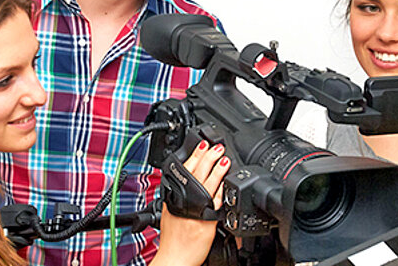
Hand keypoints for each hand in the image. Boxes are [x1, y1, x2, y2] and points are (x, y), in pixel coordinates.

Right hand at [150, 140, 230, 265]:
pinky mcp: (206, 222)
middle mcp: (184, 201)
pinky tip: (226, 183)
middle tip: (214, 145)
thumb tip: (189, 183)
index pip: (183, 170)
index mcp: (173, 196)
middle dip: (205, 157)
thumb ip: (181, 196)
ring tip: (223, 158)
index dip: (193, 155)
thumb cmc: (173, 239)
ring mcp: (196, 211)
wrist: (174, 258)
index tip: (201, 143)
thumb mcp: (170, 211)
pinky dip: (220, 191)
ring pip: (206, 185)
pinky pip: (215, 203)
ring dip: (215, 169)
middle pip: (195, 173)